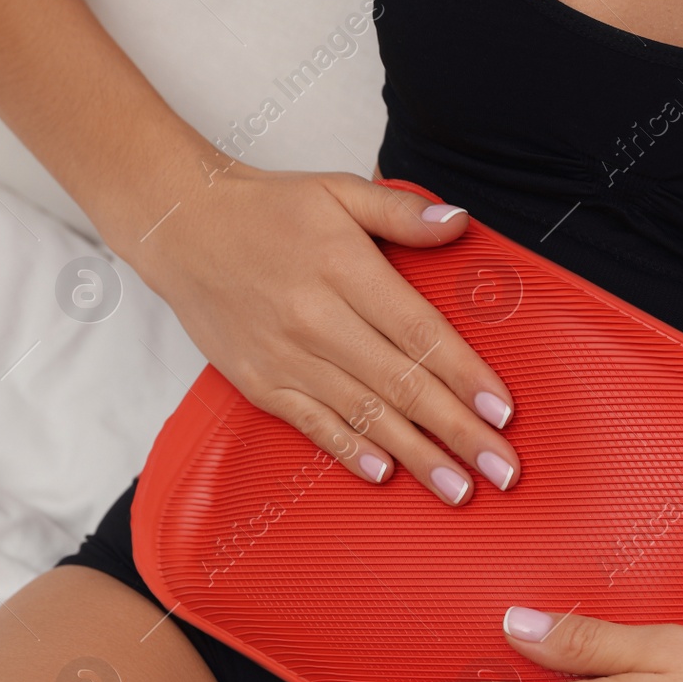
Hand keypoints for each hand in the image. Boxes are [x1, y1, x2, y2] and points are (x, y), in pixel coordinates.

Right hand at [120, 161, 518, 503]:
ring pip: (364, 414)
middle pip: (402, 385)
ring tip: (460, 490)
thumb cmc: (269, 209)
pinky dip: (349, 451)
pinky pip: (312, 425)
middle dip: (458, 433)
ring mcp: (285, 357)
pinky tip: (385, 474)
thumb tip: (459, 223)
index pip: (421, 334)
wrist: (179, 225)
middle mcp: (317, 320)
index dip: (466, 376)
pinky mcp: (258, 382)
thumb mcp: (339, 191)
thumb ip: (402, 213)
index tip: (503, 413)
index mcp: (346, 270)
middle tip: (503, 471)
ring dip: (416, 456)